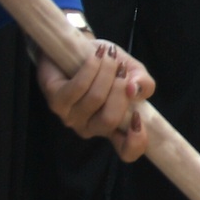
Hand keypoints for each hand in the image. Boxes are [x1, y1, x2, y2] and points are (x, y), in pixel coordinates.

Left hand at [36, 36, 155, 159]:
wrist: (79, 48)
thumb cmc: (109, 65)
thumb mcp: (134, 72)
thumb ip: (144, 84)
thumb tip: (134, 90)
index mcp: (113, 128)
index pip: (126, 151)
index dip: (136, 142)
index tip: (138, 118)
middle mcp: (90, 128)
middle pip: (110, 119)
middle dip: (120, 89)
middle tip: (121, 69)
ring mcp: (70, 117)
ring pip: (94, 99)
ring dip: (106, 71)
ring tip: (109, 56)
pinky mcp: (55, 101)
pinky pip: (78, 87)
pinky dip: (91, 68)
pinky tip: (97, 56)